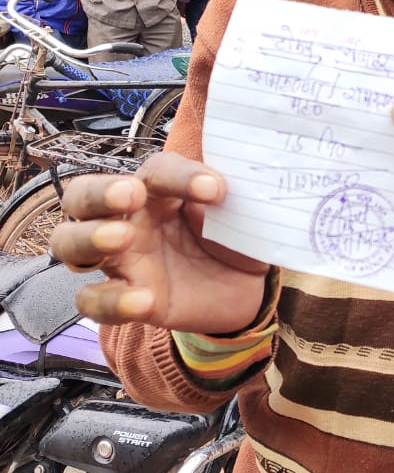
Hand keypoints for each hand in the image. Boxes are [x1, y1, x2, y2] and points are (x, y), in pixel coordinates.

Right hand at [50, 153, 267, 331]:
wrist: (244, 290)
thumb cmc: (231, 239)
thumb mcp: (239, 216)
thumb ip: (230, 201)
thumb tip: (221, 190)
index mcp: (157, 190)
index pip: (156, 170)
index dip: (181, 176)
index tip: (216, 190)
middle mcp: (128, 219)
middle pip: (82, 196)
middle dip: (99, 193)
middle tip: (131, 195)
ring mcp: (121, 260)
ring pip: (69, 244)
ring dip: (88, 237)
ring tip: (122, 239)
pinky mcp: (125, 300)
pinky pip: (93, 301)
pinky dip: (110, 301)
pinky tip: (142, 300)